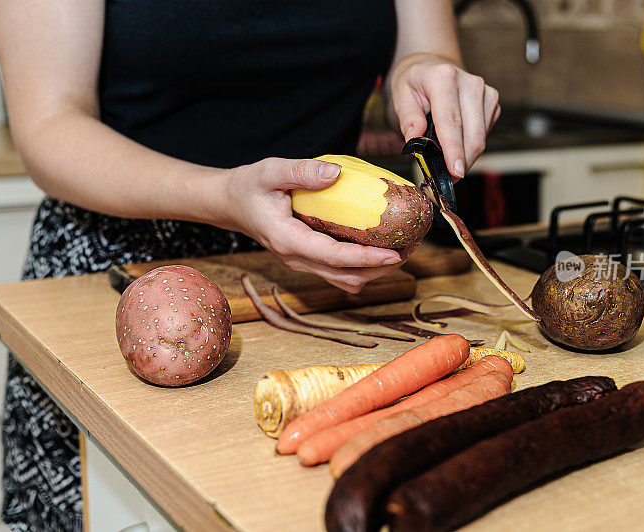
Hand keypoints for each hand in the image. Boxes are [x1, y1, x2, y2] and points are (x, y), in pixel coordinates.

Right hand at [217, 157, 417, 292]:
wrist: (232, 204)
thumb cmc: (250, 187)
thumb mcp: (270, 171)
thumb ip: (301, 171)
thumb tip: (336, 173)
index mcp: (289, 241)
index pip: (334, 258)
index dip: (367, 259)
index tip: (394, 254)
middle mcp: (299, 259)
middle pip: (348, 276)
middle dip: (383, 267)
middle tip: (412, 246)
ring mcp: (305, 263)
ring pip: (348, 279)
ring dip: (378, 270)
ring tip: (405, 247)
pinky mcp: (312, 260)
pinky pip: (343, 272)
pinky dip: (366, 265)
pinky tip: (383, 245)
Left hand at [389, 53, 499, 179]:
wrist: (431, 66)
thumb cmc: (415, 82)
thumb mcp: (400, 94)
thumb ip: (408, 118)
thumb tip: (415, 139)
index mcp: (443, 77)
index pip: (451, 121)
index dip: (454, 149)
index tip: (455, 171)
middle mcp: (470, 83)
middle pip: (472, 135)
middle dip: (460, 161)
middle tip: (445, 178)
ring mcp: (485, 92)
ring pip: (480, 139)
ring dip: (465, 156)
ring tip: (446, 161)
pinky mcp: (492, 102)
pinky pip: (484, 134)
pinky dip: (470, 146)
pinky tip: (456, 143)